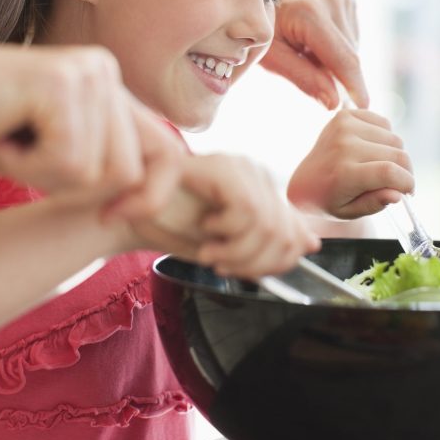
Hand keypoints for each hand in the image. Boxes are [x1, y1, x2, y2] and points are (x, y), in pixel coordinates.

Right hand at [0, 45, 183, 199]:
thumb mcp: (52, 150)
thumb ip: (98, 161)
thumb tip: (143, 199)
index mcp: (108, 82)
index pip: (165, 150)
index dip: (149, 195)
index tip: (109, 218)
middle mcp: (105, 69)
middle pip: (129, 170)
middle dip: (75, 188)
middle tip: (23, 157)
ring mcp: (88, 72)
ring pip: (100, 172)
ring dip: (46, 177)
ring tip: (10, 142)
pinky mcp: (63, 84)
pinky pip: (69, 163)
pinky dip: (28, 168)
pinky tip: (1, 136)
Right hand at [142, 154, 319, 279]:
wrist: (127, 212)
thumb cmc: (172, 226)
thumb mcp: (226, 244)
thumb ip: (267, 243)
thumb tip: (312, 243)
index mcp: (260, 189)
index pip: (295, 230)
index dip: (277, 262)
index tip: (246, 273)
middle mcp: (256, 172)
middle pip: (286, 233)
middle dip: (254, 263)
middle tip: (221, 265)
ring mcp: (241, 166)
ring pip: (269, 226)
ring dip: (237, 252)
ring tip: (211, 252)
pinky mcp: (224, 168)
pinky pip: (247, 212)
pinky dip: (227, 233)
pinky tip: (207, 230)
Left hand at [261, 0, 367, 108]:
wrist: (258, 0)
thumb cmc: (261, 31)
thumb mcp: (272, 59)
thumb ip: (304, 78)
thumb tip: (335, 102)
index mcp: (310, 13)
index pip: (343, 58)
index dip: (355, 85)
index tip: (365, 107)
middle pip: (349, 57)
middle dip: (335, 74)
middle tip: (304, 69)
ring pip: (352, 49)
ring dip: (333, 61)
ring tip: (304, 51)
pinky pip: (350, 39)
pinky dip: (335, 48)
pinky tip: (312, 41)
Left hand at [287, 109, 413, 218]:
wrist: (304, 183)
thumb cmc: (329, 201)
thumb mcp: (349, 212)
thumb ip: (374, 204)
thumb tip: (398, 194)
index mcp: (344, 173)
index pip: (389, 172)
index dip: (407, 183)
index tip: (409, 192)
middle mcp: (344, 146)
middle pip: (397, 155)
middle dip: (405, 172)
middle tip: (397, 183)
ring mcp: (344, 127)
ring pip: (395, 139)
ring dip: (395, 155)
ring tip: (381, 167)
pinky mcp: (344, 116)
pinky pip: (384, 123)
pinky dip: (385, 138)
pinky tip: (373, 150)